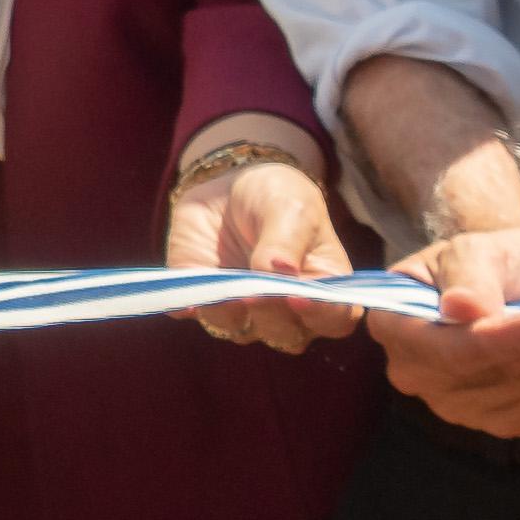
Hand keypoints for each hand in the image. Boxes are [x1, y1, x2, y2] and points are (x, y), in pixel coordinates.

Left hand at [167, 130, 367, 350]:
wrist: (232, 185)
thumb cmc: (278, 197)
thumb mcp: (290, 207)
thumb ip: (286, 241)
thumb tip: (279, 272)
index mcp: (323, 287)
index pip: (335, 318)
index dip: (321, 314)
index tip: (299, 297)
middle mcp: (287, 311)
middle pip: (286, 335)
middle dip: (270, 312)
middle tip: (256, 288)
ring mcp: (244, 310)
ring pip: (239, 330)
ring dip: (229, 311)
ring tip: (223, 283)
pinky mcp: (204, 297)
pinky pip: (193, 312)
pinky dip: (187, 306)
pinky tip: (185, 300)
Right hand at [364, 220, 519, 435]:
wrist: (497, 277)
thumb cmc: (477, 256)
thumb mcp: (469, 248)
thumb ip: (467, 276)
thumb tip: (462, 311)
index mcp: (402, 335)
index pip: (459, 349)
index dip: (514, 339)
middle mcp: (433, 385)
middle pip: (518, 367)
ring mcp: (478, 408)